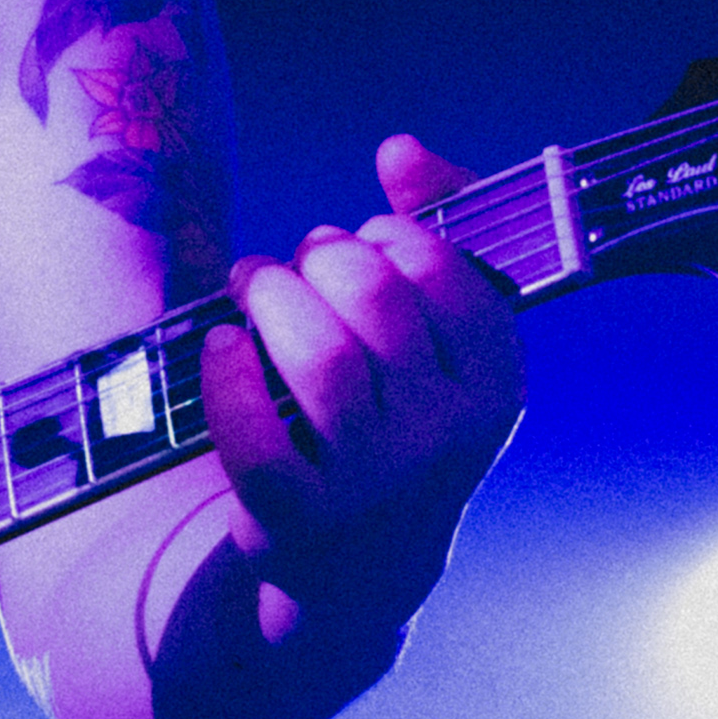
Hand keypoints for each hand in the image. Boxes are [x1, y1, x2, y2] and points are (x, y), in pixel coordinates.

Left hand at [203, 134, 525, 626]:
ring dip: (269, 293)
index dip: (391, 236)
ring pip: (315, 353)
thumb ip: (440, 231)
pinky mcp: (295, 518)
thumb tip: (401, 149)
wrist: (361, 569)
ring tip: (252, 284)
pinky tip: (223, 347)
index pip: (444, 270)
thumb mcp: (446, 347)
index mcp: (494, 389)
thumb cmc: (401, 421)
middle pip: (371, 296)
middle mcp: (443, 437)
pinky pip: (250, 427)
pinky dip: (225, 370)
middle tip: (297, 263)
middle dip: (320, 254)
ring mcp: (371, 482)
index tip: (365, 244)